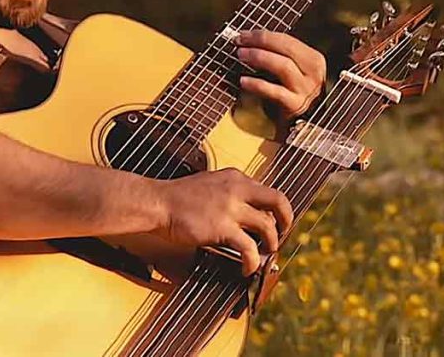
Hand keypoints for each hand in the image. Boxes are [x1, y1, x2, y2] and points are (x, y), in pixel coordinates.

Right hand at [152, 168, 293, 275]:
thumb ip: (229, 192)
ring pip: (267, 226)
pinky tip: (247, 267)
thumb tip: (244, 210)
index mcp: (235, 177)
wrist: (157, 203)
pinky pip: (249, 247)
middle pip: (278, 201)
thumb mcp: (209, 183)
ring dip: (271, 243)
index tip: (275, 221)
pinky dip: (252, 261)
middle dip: (286, 221)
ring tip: (265, 253)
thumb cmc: (177, 197)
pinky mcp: (222, 227)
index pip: (267, 190)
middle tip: (282, 235)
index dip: (275, 209)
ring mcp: (230, 208)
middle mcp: (237, 188)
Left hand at [236, 30, 326, 121]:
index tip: (242, 34)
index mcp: (313, 59)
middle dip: (260, 41)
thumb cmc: (292, 94)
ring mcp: (306, 90)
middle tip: (239, 42)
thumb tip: (248, 40)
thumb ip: (278, 56)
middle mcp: (313, 73)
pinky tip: (243, 81)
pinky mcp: (295, 106)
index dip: (262, 35)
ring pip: (283, 66)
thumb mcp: (294, 72)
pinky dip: (257, 84)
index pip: (287, 40)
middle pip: (286, 48)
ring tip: (240, 55)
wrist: (304, 126)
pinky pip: (275, 92)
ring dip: (259, 57)